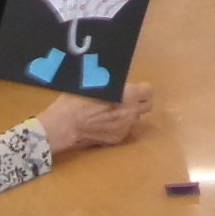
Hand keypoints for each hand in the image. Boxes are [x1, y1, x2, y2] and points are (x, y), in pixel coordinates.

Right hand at [36, 83, 154, 153]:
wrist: (65, 125)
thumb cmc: (77, 99)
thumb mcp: (93, 82)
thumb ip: (110, 81)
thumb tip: (115, 75)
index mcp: (128, 96)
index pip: (149, 91)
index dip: (142, 88)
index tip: (134, 87)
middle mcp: (130, 113)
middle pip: (147, 106)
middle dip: (140, 101)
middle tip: (128, 98)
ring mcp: (124, 128)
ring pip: (135, 118)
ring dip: (128, 113)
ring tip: (112, 110)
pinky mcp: (116, 139)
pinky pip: (124, 129)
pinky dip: (118, 125)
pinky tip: (104, 122)